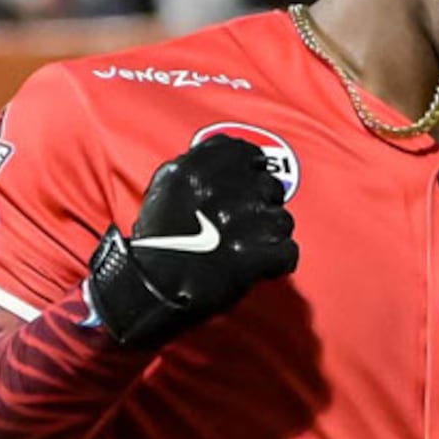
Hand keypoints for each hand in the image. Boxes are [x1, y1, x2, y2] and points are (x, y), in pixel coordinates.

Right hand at [85, 134, 297, 347]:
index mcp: (202, 167)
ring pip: (282, 220)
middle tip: (245, 226)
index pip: (245, 152)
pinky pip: (288, 253)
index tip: (250, 181)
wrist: (150, 286)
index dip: (253, 169)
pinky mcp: (259, 255)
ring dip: (270, 236)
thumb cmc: (154, 241)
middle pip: (270, 186)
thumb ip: (192, 168)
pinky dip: (278, 262)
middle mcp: (229, 188)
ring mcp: (248, 221)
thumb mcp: (164, 187)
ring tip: (248, 250)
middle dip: (263, 206)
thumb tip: (219, 164)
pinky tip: (260, 268)